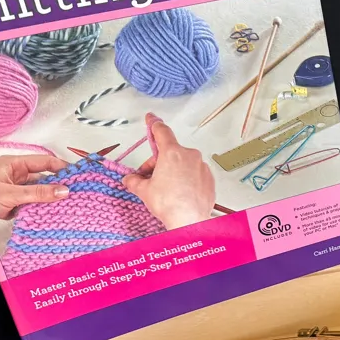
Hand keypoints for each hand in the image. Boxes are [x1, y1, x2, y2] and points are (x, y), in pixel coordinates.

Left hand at [0, 153, 68, 219]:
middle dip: (56, 186)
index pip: (44, 161)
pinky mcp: (11, 202)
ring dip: (46, 200)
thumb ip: (38, 193)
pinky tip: (45, 214)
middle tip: (73, 193)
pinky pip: (30, 203)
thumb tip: (62, 190)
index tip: (77, 174)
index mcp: (14, 164)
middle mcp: (14, 174)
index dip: (61, 166)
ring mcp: (13, 188)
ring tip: (62, 206)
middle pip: (42, 178)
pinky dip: (37, 209)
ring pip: (37, 192)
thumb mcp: (11, 194)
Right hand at [122, 115, 214, 229]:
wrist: (190, 221)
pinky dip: (186, 180)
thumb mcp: (144, 190)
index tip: (151, 118)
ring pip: (183, 164)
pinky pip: (194, 174)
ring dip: (172, 172)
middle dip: (158, 163)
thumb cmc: (170, 204)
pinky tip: (179, 193)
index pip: (161, 131)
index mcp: (172, 153)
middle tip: (149, 178)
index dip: (153, 124)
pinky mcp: (209, 179)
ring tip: (165, 189)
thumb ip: (134, 180)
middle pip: (170, 153)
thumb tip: (129, 180)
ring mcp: (202, 167)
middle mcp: (190, 156)